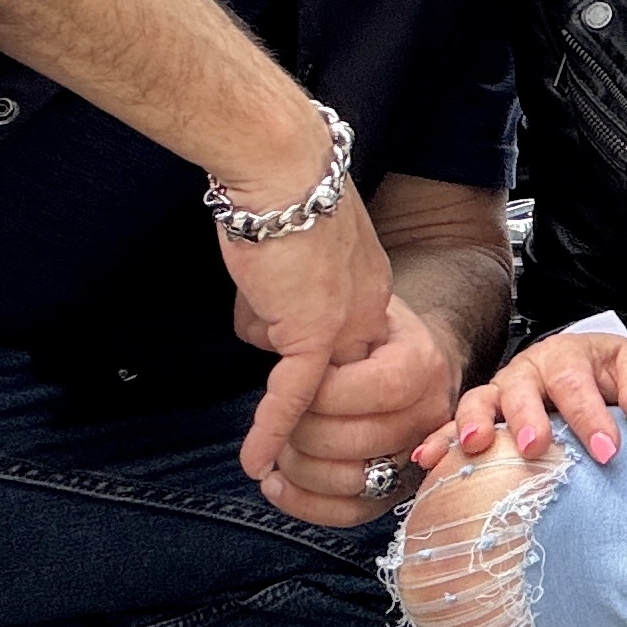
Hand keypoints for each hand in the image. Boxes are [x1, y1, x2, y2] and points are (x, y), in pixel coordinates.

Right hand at [224, 195, 397, 496]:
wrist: (283, 166)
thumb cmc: (278, 192)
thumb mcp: (296, 252)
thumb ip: (289, 297)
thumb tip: (267, 331)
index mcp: (371, 288)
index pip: (345, 348)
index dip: (315, 352)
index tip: (296, 343)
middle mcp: (369, 312)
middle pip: (325, 365)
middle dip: (288, 343)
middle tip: (276, 295)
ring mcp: (345, 326)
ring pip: (298, 369)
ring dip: (264, 325)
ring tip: (265, 267)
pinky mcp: (314, 332)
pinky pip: (292, 394)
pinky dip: (271, 428)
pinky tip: (255, 461)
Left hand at [259, 297, 471, 524]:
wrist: (409, 356)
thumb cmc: (369, 333)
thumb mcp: (355, 314)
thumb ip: (334, 337)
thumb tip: (295, 369)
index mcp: (423, 365)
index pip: (377, 388)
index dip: (324, 393)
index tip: (295, 381)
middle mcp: (429, 415)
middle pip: (360, 441)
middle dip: (303, 431)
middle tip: (282, 416)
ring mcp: (415, 458)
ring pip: (352, 481)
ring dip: (299, 467)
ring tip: (278, 446)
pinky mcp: (394, 488)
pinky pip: (350, 512)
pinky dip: (304, 504)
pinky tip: (275, 483)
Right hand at [439, 330, 626, 472]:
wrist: (584, 372)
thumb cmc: (606, 373)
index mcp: (567, 356)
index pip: (577, 384)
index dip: (590, 417)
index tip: (607, 450)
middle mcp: (528, 372)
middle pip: (521, 388)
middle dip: (526, 417)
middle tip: (536, 445)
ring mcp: (501, 393)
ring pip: (480, 402)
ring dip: (474, 423)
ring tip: (474, 447)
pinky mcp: (482, 417)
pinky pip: (454, 426)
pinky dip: (439, 440)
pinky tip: (428, 459)